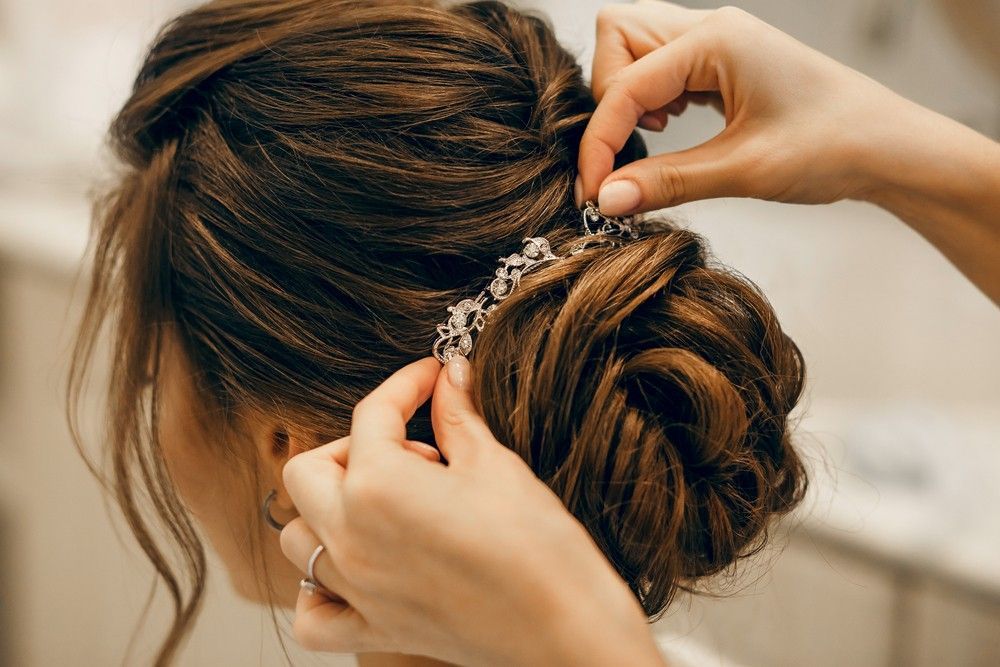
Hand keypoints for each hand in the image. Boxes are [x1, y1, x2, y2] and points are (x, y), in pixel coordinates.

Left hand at [279, 356, 664, 666]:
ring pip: (299, 538)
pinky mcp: (375, 628)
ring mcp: (356, 589)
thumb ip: (459, 417)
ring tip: (389, 504)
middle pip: (307, 472)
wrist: (566, 628)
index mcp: (379, 486)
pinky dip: (319, 590)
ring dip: (329, 510)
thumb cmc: (539, 546)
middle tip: (411, 446)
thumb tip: (450, 378)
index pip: (373, 414)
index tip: (432, 377)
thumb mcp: (496, 465)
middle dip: (352, 445)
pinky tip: (358, 568)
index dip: (407, 384)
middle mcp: (351, 537)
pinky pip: (313, 613)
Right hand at [576, 1, 999, 303]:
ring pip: (634, 46)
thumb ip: (667, 182)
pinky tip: (671, 129)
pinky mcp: (721, 61)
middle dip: (606, 97)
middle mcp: (711, 29)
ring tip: (651, 140)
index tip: (593, 191)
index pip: (624, 84)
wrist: (887, 146)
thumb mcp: (743, 171)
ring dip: (626, 95)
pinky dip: (650, 98)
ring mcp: (716, 41)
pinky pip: (661, 64)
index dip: (600, 140)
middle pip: (617, 36)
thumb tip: (606, 199)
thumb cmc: (833, 147)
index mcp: (716, 41)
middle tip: (624, 151)